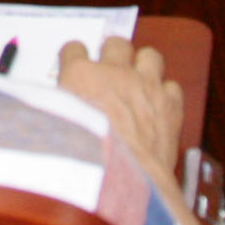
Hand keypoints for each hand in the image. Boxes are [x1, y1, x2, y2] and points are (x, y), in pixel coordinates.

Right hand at [58, 36, 183, 177]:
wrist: (119, 180)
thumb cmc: (82, 159)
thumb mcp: (52, 130)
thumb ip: (56, 111)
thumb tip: (53, 113)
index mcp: (79, 76)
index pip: (73, 49)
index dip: (75, 57)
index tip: (76, 64)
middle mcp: (113, 74)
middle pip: (116, 44)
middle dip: (114, 54)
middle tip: (111, 68)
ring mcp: (144, 86)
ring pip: (150, 56)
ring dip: (144, 67)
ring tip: (139, 81)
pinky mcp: (169, 105)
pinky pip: (172, 86)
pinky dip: (167, 95)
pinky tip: (159, 107)